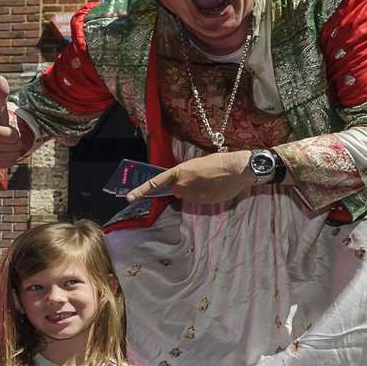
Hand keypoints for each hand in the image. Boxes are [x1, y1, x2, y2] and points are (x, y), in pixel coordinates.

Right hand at [0, 75, 32, 177]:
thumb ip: (0, 94)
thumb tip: (0, 77)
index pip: (12, 136)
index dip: (14, 133)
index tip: (6, 130)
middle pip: (14, 146)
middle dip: (14, 141)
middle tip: (4, 137)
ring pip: (13, 156)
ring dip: (12, 149)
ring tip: (3, 143)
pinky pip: (9, 163)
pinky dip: (9, 158)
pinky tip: (2, 151)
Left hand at [127, 150, 254, 204]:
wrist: (237, 169)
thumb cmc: (219, 161)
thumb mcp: (198, 163)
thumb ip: (186, 175)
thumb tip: (183, 184)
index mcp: (179, 172)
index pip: (156, 183)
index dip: (141, 190)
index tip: (129, 197)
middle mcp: (183, 186)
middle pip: (177, 191)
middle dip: (184, 187)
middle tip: (199, 179)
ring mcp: (193, 197)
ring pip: (188, 197)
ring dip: (195, 192)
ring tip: (210, 182)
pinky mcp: (204, 204)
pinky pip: (199, 202)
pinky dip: (204, 196)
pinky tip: (215, 188)